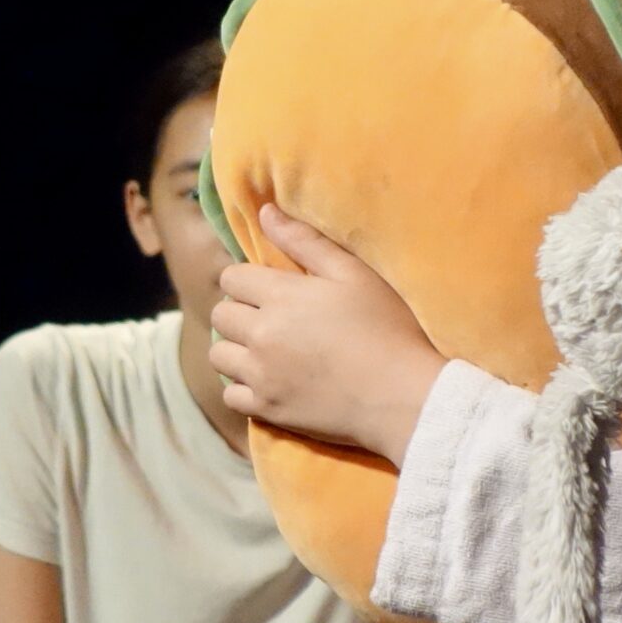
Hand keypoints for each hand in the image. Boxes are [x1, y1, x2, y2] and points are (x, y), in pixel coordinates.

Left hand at [208, 205, 445, 464]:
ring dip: (236, 349)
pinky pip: (230, 395)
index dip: (248, 280)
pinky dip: (243, 387)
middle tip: (270, 320)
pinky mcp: (267, 409)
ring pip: (218, 355)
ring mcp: (261, 374)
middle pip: (220, 314)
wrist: (403, 397)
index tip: (270, 290)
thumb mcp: (353, 274)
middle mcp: (261, 334)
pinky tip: (268, 382)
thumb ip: (305, 241)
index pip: (231, 277)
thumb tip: (265, 212)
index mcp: (280, 295)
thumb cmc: (386, 328)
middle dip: (239, 312)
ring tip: (265, 351)